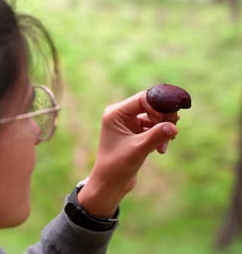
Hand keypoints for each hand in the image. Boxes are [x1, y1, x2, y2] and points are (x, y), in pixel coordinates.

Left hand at [78, 91, 178, 216]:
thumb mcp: (138, 149)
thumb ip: (156, 136)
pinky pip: (153, 127)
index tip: (173, 119)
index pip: (143, 99)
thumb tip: (173, 127)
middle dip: (164, 118)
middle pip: (151, 105)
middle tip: (173, 131)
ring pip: (154, 117)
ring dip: (163, 129)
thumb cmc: (118, 166)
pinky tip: (160, 149)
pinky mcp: (134, 132)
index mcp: (116, 113)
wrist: (110, 184)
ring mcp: (128, 123)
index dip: (160, 106)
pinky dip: (159, 135)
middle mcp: (120, 114)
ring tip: (164, 146)